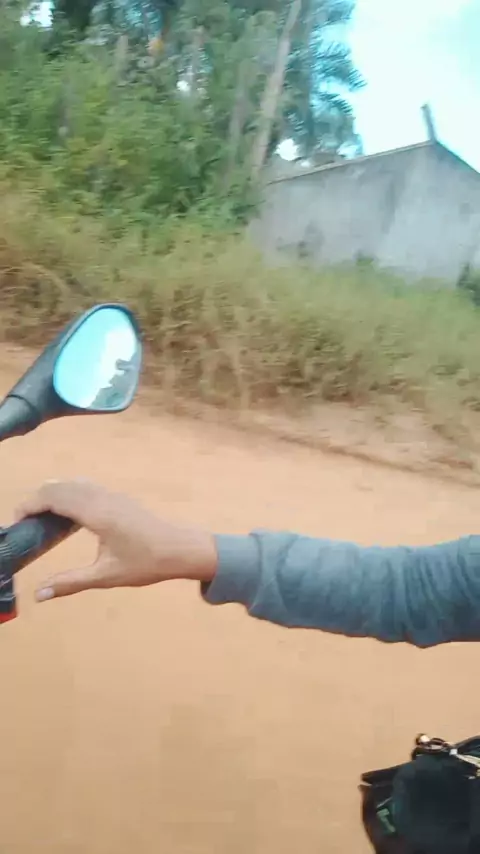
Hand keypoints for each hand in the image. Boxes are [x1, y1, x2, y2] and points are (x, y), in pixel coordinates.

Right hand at [16, 479, 217, 601]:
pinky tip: (66, 517)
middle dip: (35, 500)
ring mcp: (111, 494)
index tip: (15, 523)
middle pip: (58, 486)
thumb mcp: (106, 576)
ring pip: (72, 483)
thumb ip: (70, 583)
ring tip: (39, 520)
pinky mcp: (117, 498)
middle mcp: (101, 497)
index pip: (53, 497)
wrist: (181, 549)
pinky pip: (84, 487)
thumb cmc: (146, 563)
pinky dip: (67, 494)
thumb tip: (38, 595)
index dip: (29, 505)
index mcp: (96, 513)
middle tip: (23, 524)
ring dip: (51, 495)